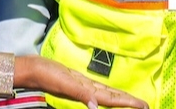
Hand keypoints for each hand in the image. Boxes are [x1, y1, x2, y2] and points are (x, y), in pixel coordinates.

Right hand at [14, 53, 147, 108]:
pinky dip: (104, 92)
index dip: (128, 103)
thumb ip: (79, 93)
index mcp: (87, 91)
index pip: (112, 99)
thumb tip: (95, 107)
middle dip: (128, 102)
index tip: (144, 106)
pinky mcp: (76, 81)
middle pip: (112, 98)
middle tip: (145, 106)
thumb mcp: (64, 83)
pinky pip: (95, 88)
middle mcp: (86, 90)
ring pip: (105, 94)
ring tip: (132, 101)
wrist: (30, 69)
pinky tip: (106, 94)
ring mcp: (81, 86)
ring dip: (119, 98)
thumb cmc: (46, 74)